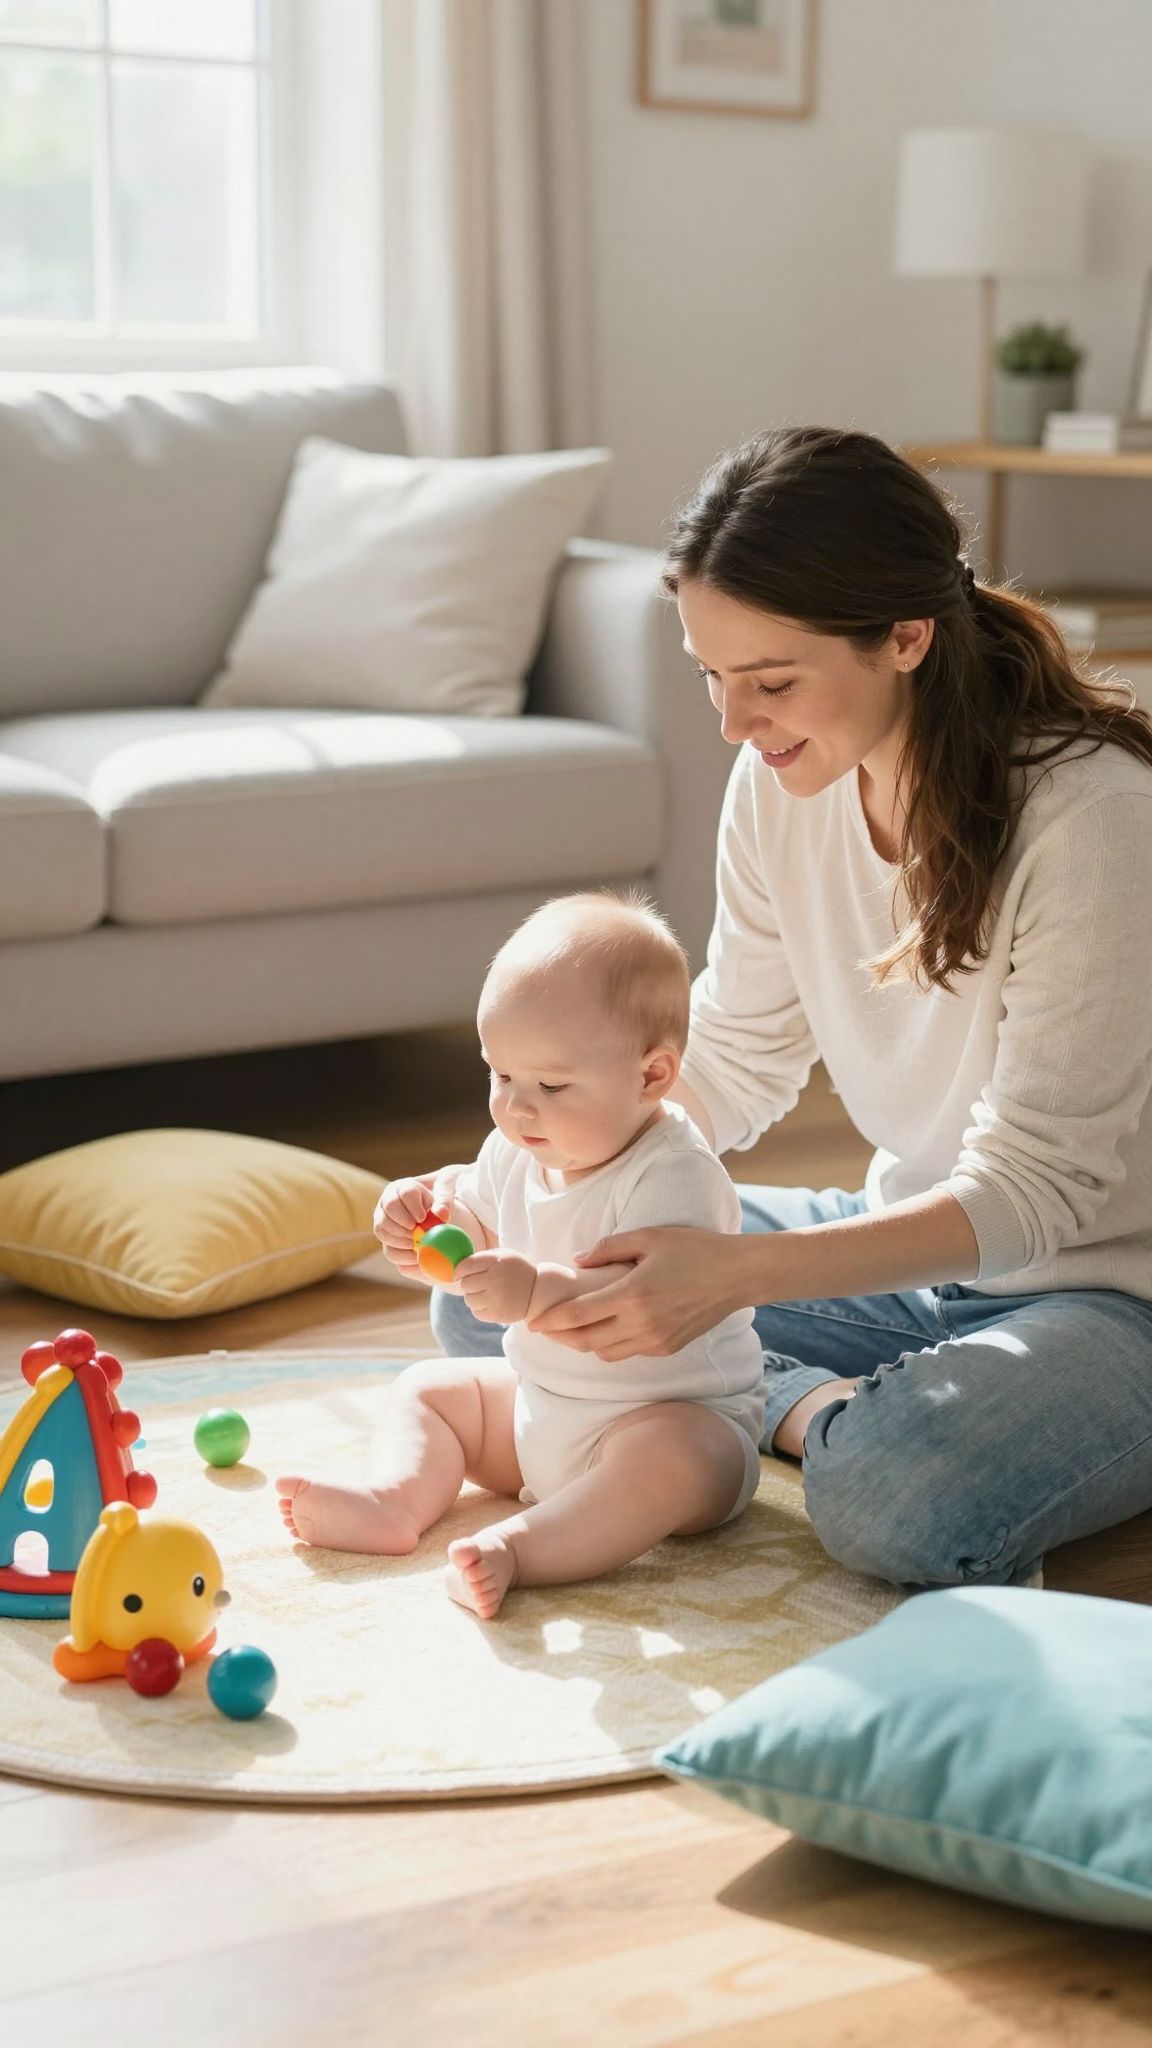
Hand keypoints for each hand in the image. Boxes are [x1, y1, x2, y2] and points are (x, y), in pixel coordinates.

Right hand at [373, 1165, 466, 1279]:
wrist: (439, 1215)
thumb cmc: (442, 1198)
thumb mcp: (448, 1192)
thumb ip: (445, 1200)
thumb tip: (441, 1214)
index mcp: (402, 1187)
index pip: (405, 1193)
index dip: (413, 1207)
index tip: (424, 1218)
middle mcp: (387, 1203)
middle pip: (388, 1212)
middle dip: (403, 1225)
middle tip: (417, 1234)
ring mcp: (384, 1223)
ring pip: (383, 1232)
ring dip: (402, 1241)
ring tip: (419, 1245)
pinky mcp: (388, 1241)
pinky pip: (390, 1251)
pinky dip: (404, 1257)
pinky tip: (419, 1257)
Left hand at [456, 1249, 536, 1323]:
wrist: (537, 1291)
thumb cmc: (516, 1270)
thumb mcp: (504, 1255)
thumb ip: (481, 1257)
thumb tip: (455, 1265)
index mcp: (496, 1261)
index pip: (465, 1266)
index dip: (459, 1271)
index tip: (460, 1273)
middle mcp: (495, 1279)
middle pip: (465, 1284)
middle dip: (468, 1284)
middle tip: (478, 1284)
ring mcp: (496, 1298)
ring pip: (469, 1300)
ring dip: (473, 1297)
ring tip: (486, 1294)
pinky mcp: (498, 1314)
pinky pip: (476, 1312)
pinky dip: (479, 1308)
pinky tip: (490, 1303)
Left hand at [525, 1227, 752, 1361]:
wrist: (737, 1275)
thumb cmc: (694, 1249)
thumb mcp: (648, 1237)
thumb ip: (608, 1248)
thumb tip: (578, 1261)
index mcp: (632, 1295)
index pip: (578, 1315)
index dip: (551, 1321)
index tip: (532, 1321)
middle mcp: (640, 1324)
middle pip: (586, 1341)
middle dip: (560, 1338)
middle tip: (543, 1328)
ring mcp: (655, 1340)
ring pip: (605, 1353)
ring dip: (584, 1344)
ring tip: (571, 1331)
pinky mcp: (668, 1348)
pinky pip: (628, 1353)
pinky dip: (611, 1346)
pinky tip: (607, 1330)